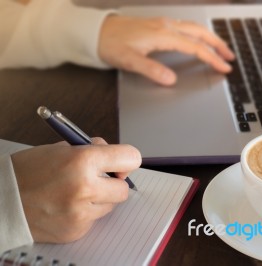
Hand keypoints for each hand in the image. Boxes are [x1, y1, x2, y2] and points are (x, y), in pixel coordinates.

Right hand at [11, 138, 140, 242]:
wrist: (0, 201)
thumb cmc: (27, 171)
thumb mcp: (60, 149)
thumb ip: (91, 150)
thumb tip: (115, 155)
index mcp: (83, 161)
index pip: (131, 158)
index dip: (127, 158)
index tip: (122, 160)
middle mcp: (86, 188)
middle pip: (124, 187)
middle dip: (114, 181)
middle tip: (98, 178)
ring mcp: (81, 213)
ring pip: (111, 205)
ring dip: (100, 198)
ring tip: (76, 192)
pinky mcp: (76, 231)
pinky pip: (94, 220)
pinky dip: (86, 213)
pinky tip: (67, 206)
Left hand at [98, 16, 234, 84]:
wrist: (96, 31)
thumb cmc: (111, 44)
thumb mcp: (129, 60)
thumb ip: (151, 69)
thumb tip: (171, 79)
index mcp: (163, 35)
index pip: (195, 47)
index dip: (211, 58)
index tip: (224, 67)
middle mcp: (166, 26)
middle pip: (200, 32)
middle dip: (218, 44)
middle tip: (230, 57)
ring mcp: (163, 23)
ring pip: (194, 27)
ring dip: (209, 37)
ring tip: (220, 49)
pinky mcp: (158, 25)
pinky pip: (185, 26)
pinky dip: (198, 34)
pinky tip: (198, 40)